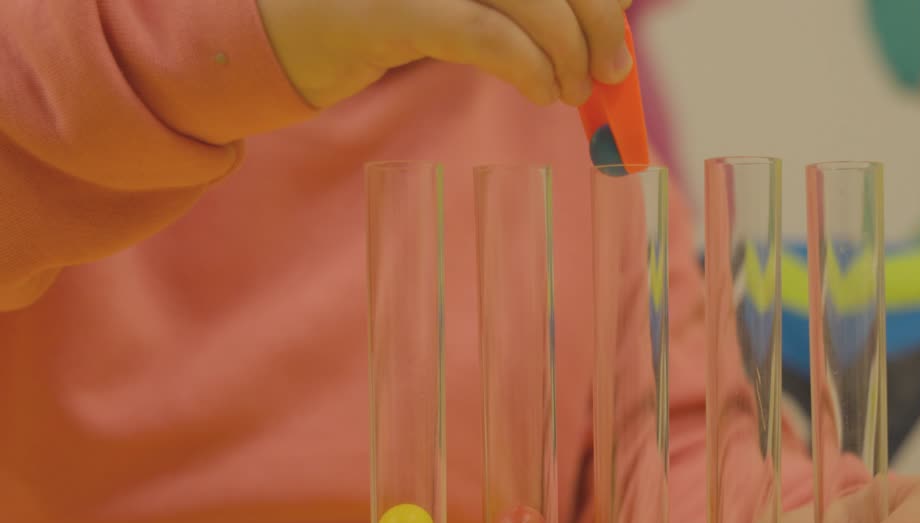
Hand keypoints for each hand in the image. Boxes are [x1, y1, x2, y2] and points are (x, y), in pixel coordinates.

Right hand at [257, 0, 634, 107]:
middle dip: (597, 18)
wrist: (278, 35)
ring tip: (569, 91)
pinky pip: (484, 34)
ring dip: (567, 51)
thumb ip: (523, 0)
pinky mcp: (390, 8)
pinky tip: (539, 91)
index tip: (616, 21)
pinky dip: (528, 66)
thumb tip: (609, 16)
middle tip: (610, 70)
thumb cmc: (380, 15)